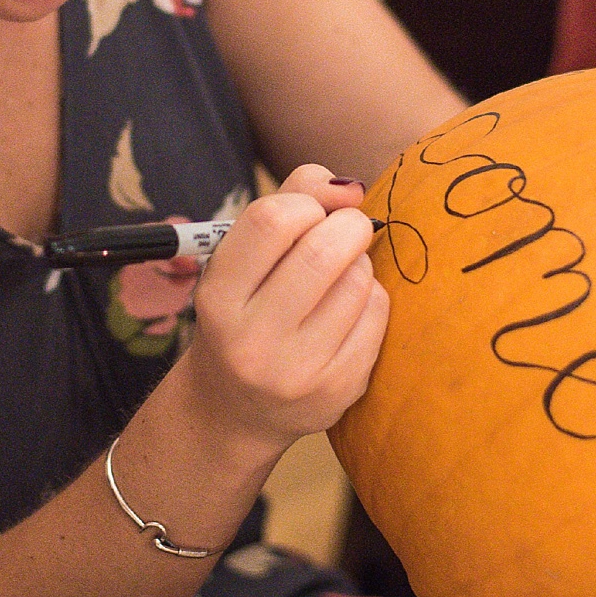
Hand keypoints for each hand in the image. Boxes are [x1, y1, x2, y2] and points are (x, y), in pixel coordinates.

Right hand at [172, 165, 386, 449]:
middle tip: (344, 230)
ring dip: (358, 263)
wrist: (234, 410)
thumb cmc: (242, 314)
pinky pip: (378, 314)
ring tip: (338, 277)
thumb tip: (348, 186)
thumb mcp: (238, 262)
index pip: (271, 220)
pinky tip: (348, 310)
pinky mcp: (339, 389)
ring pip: (358, 281)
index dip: (305, 202)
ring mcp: (298, 370)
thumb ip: (288, 202)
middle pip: (322, 251)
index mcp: (217, 298)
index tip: (309, 212)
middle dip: (346, 226)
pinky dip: (371, 298)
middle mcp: (251, 339)